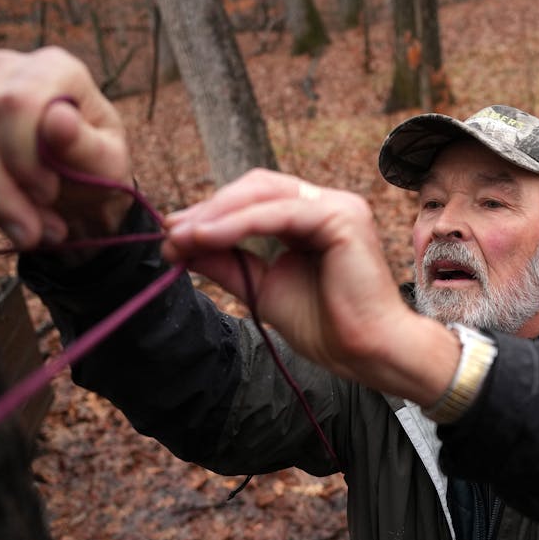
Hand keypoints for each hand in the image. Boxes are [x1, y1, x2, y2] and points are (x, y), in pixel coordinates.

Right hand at [0, 46, 133, 249]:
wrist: (77, 186)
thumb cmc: (98, 169)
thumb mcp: (108, 164)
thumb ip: (85, 144)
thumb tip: (58, 119)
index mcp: (55, 68)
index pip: (16, 102)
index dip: (22, 154)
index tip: (47, 194)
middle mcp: (6, 68)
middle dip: (2, 190)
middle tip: (34, 232)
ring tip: (31, 231)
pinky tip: (11, 212)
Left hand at [163, 169, 458, 404]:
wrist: (368, 353)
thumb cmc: (328, 328)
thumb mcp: (262, 288)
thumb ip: (227, 263)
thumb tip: (179, 244)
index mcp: (315, 218)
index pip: (256, 199)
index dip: (213, 211)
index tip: (173, 235)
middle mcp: (329, 204)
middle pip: (257, 186)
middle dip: (210, 207)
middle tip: (170, 231)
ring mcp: (339, 206)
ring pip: (264, 194)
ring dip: (216, 213)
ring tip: (181, 236)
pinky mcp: (342, 218)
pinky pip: (278, 214)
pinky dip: (238, 223)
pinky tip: (206, 237)